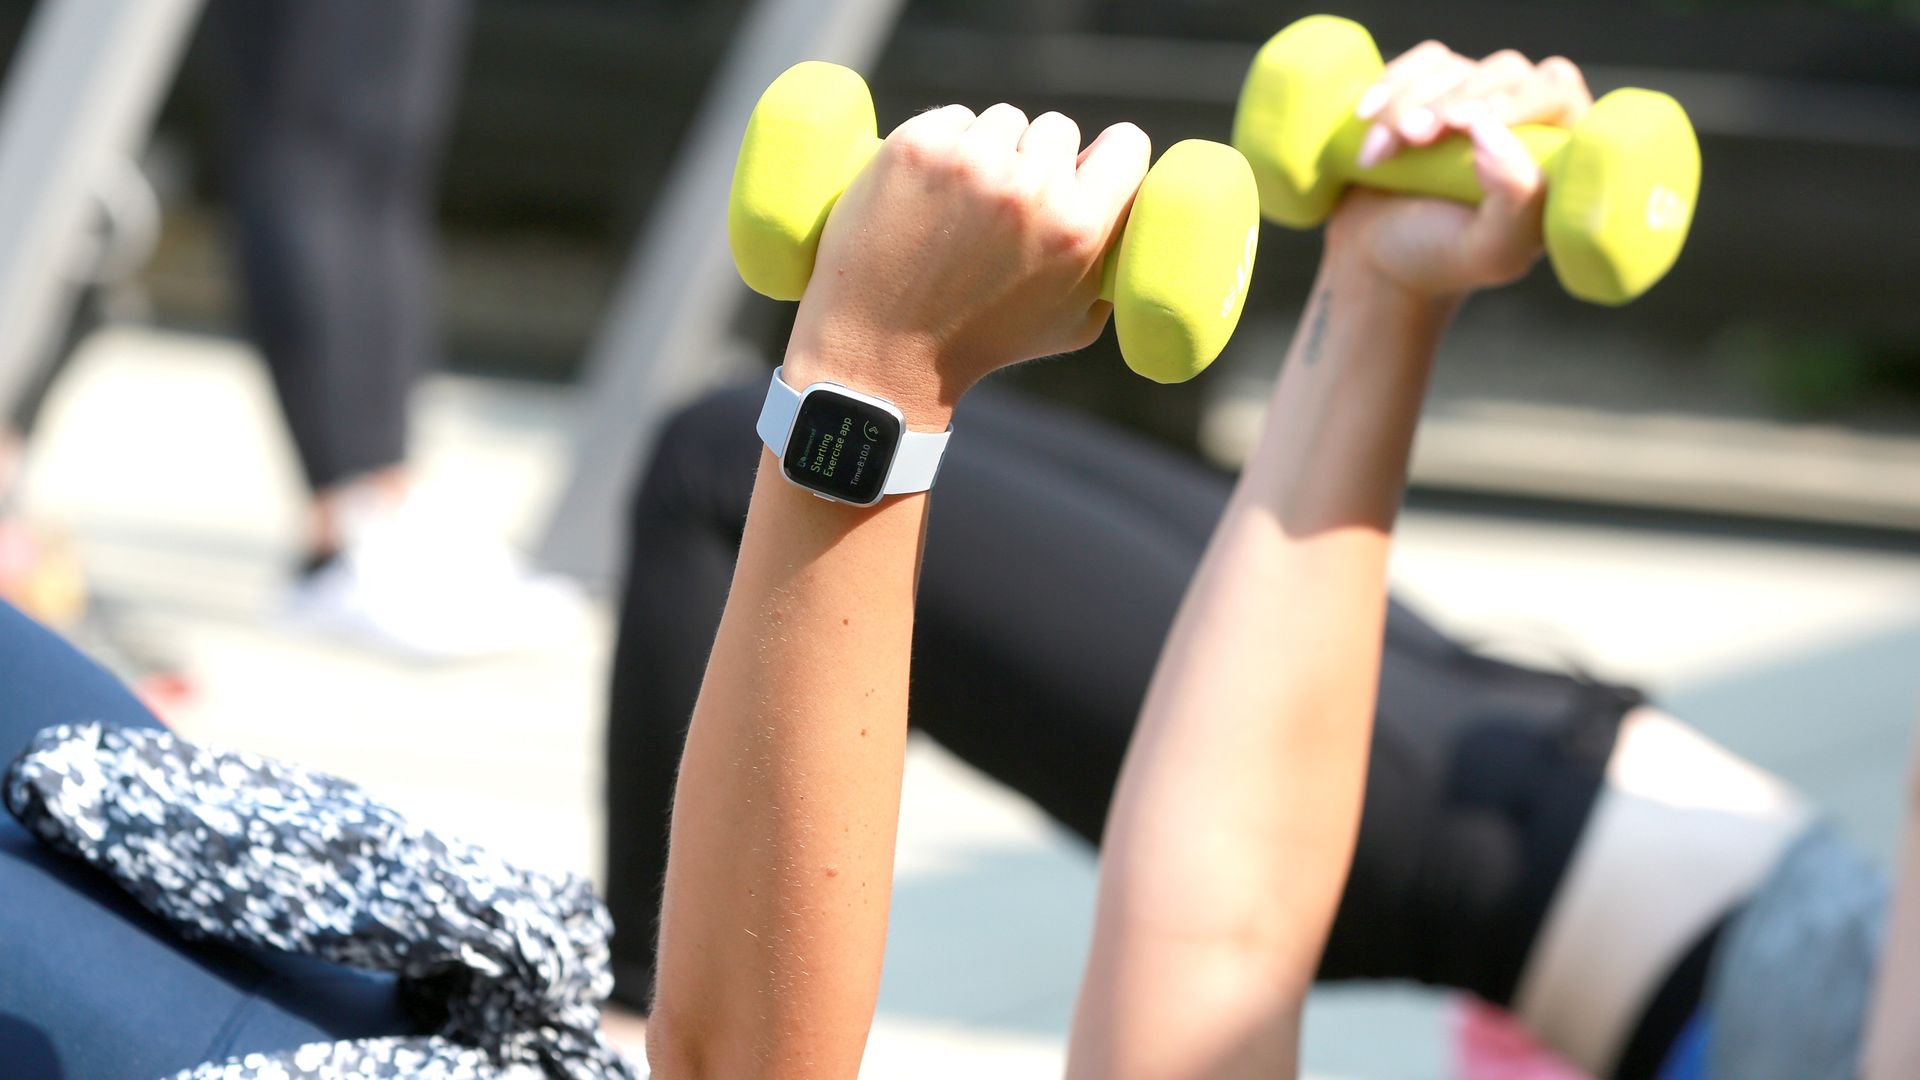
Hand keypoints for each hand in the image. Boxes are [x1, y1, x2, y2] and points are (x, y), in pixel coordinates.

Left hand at [784, 105, 1150, 427]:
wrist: (879, 349)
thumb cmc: (980, 341)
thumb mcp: (1073, 324)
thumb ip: (1111, 263)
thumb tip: (1130, 208)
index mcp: (1080, 229)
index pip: (1127, 144)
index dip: (1107, 156)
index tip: (1085, 168)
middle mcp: (1031, 189)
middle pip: (1058, 128)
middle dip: (1037, 161)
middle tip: (1002, 211)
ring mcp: (971, 162)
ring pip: (1002, 121)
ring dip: (989, 152)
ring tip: (960, 209)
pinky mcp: (917, 146)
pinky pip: (952, 118)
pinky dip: (943, 146)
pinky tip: (927, 194)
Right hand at [1331, 44, 1593, 300]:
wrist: (1374, 258)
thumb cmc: (1439, 259)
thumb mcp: (1489, 250)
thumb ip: (1516, 200)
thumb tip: (1490, 129)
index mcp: (1555, 154)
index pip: (1556, 90)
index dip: (1516, 96)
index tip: (1464, 125)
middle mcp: (1525, 117)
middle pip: (1504, 71)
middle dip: (1451, 102)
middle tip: (1413, 138)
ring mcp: (1477, 97)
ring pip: (1453, 67)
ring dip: (1407, 104)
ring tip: (1378, 155)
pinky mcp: (1434, 88)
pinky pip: (1419, 63)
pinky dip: (1388, 87)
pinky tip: (1366, 119)